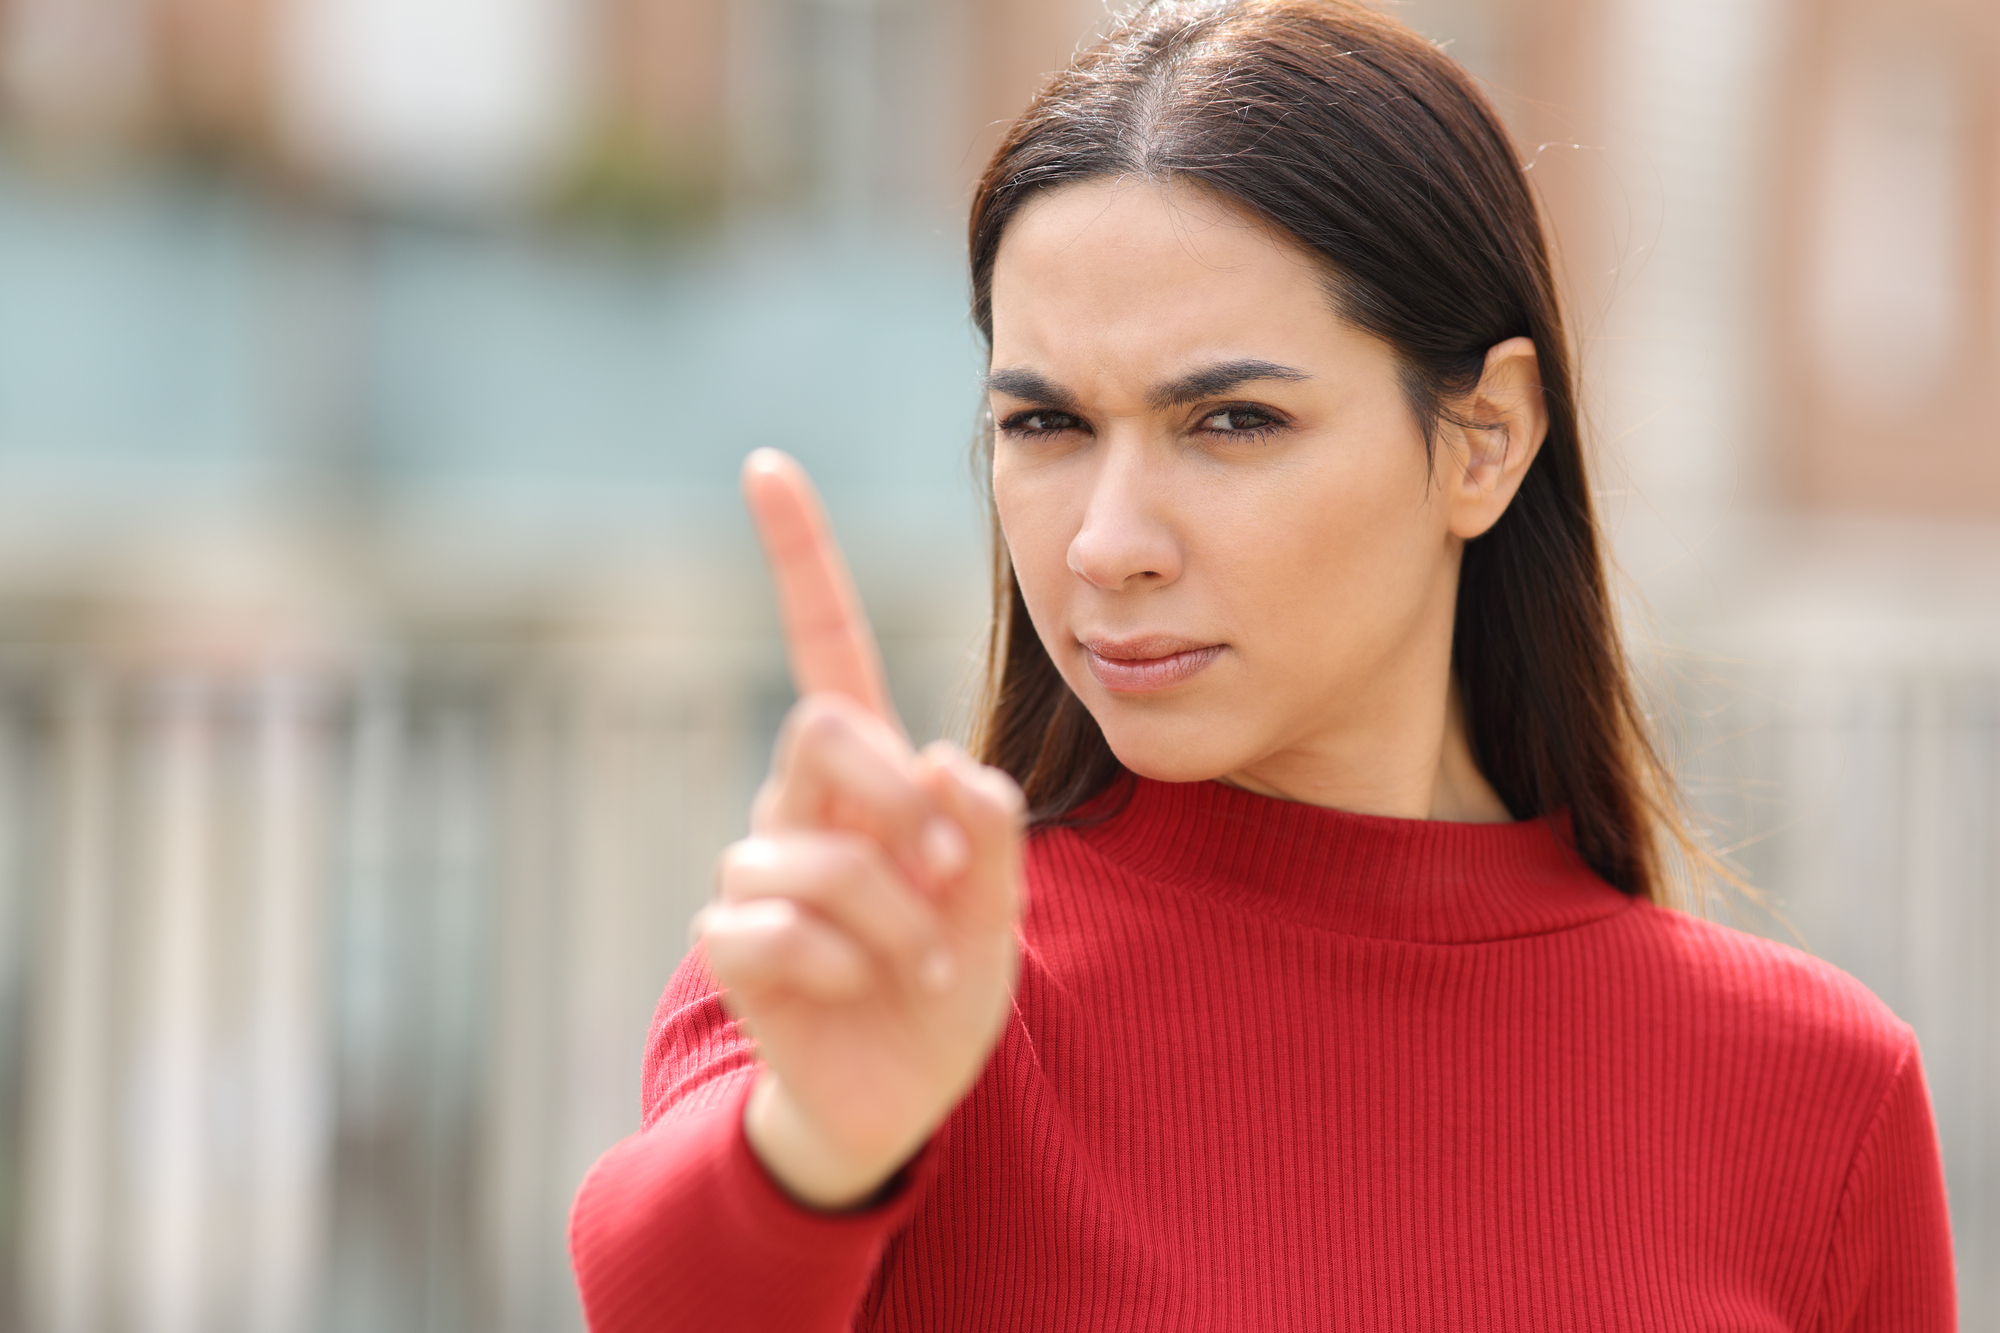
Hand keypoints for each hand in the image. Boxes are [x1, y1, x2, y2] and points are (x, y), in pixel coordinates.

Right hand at [693, 449, 1023, 1209]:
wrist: (898, 1093)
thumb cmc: (947, 976)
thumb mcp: (998, 897)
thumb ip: (986, 826)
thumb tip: (942, 760)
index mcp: (867, 770)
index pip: (823, 642)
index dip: (797, 556)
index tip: (764, 464)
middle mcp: (802, 802)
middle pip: (818, 725)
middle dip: (894, 799)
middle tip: (949, 876)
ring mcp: (759, 870)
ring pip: (813, 853)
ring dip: (895, 922)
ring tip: (920, 967)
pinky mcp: (730, 941)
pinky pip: (773, 927)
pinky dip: (843, 967)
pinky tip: (859, 992)